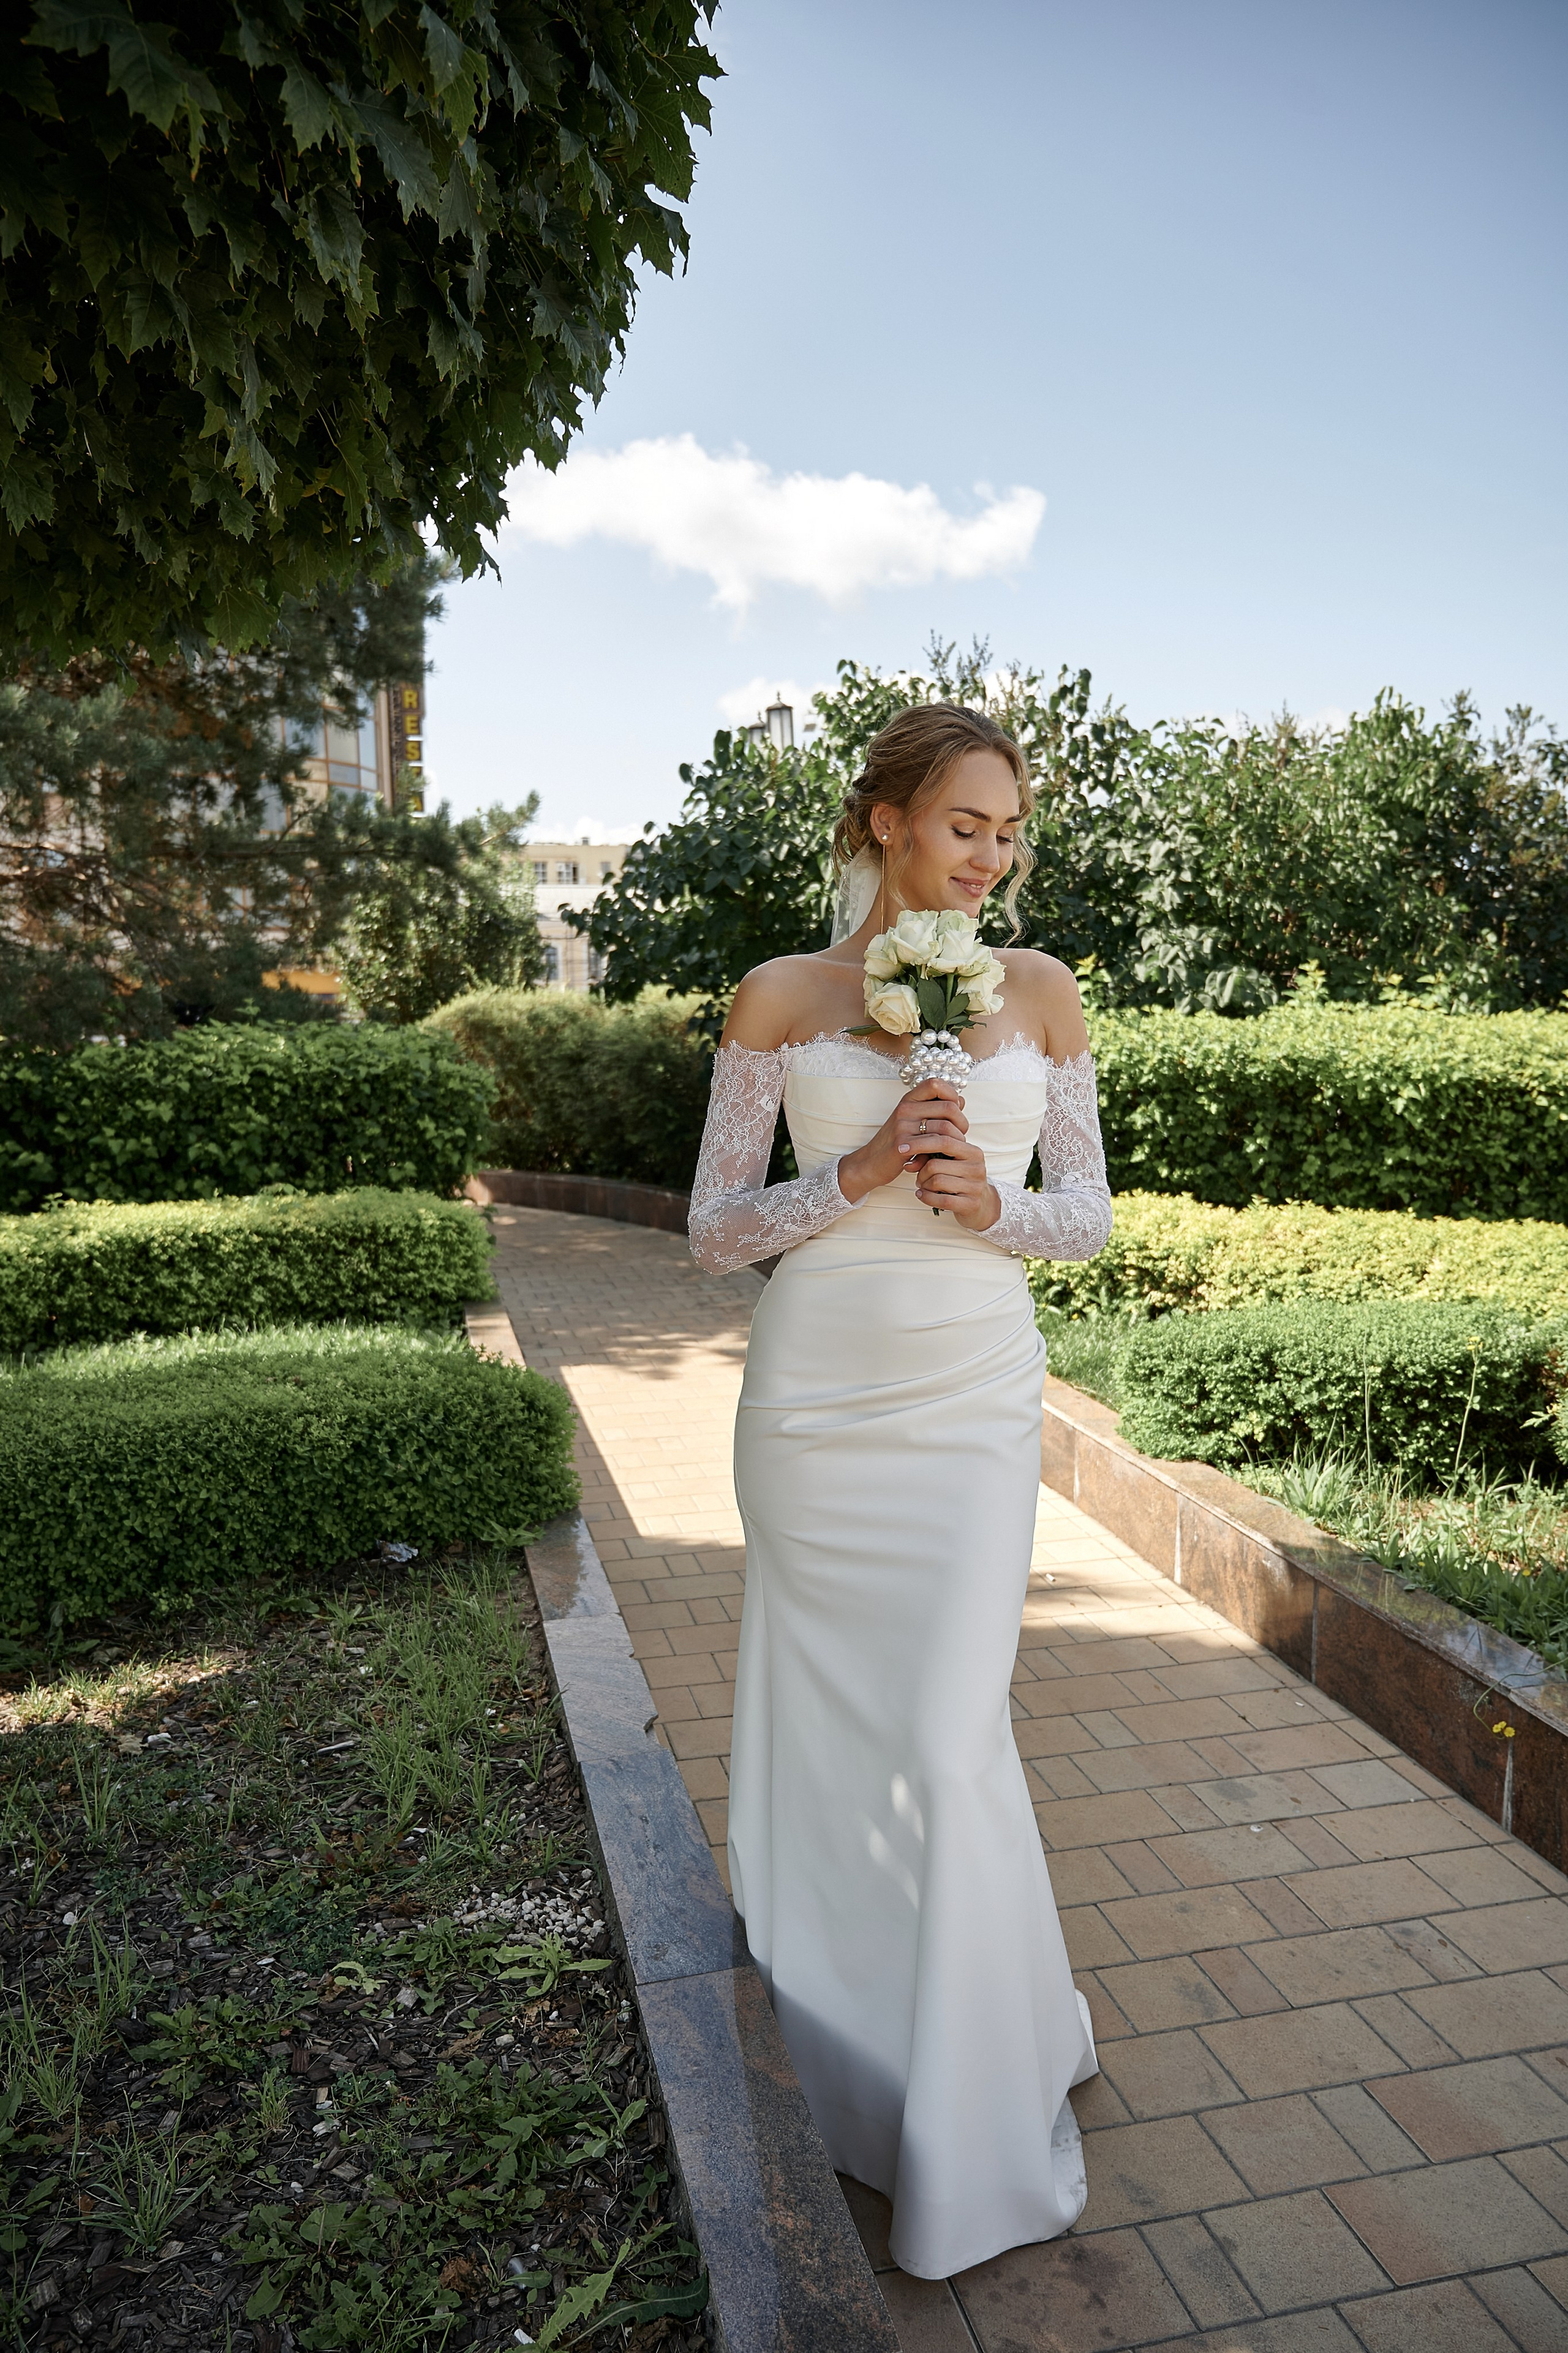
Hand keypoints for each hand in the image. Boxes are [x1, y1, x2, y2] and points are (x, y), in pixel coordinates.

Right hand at [837, 1080, 995, 1230]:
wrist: (871, 1163)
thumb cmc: (898, 1142)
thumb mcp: (914, 1121)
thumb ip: (936, 1110)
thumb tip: (960, 1100)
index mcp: (909, 1100)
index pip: (936, 1083)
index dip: (952, 1094)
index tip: (956, 1111)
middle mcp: (905, 1109)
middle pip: (949, 1107)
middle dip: (962, 1123)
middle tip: (960, 1134)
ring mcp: (903, 1126)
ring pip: (945, 1128)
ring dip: (955, 1140)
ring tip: (951, 1148)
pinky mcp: (903, 1144)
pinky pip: (934, 1144)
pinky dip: (942, 1152)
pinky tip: (938, 1157)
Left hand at [913, 1131, 999, 1229]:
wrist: (981, 1205)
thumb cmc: (960, 1180)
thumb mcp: (952, 1162)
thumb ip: (934, 1152)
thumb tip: (905, 1148)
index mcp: (973, 1152)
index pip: (944, 1140)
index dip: (920, 1143)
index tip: (902, 1148)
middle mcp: (976, 1167)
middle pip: (935, 1164)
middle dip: (921, 1172)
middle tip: (918, 1177)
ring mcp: (975, 1186)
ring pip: (936, 1181)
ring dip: (923, 1185)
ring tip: (923, 1186)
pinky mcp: (971, 1203)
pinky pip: (941, 1199)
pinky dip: (927, 1197)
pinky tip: (922, 1195)